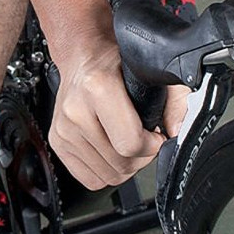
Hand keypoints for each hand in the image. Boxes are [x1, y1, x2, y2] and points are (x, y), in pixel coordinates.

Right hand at [49, 42, 188, 190]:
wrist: (83, 54)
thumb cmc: (115, 60)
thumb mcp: (151, 70)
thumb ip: (174, 98)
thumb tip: (176, 130)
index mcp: (98, 87)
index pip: (130, 143)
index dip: (152, 146)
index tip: (156, 135)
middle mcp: (76, 110)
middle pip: (120, 164)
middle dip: (142, 157)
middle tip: (145, 138)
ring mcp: (64, 129)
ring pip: (107, 176)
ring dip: (125, 165)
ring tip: (128, 142)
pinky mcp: (58, 142)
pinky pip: (90, 179)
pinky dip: (107, 171)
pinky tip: (113, 150)